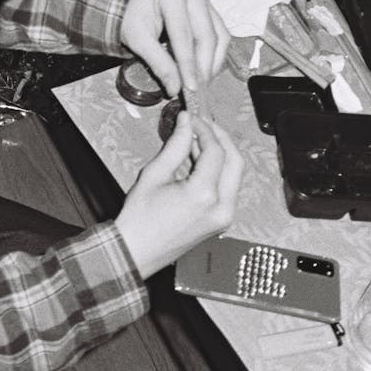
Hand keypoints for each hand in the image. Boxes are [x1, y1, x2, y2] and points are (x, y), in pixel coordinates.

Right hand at [116, 111, 243, 279]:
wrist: (136, 252)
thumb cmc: (139, 221)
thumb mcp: (154, 175)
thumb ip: (175, 146)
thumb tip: (186, 124)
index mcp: (203, 195)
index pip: (215, 150)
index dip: (204, 129)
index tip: (192, 119)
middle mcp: (220, 207)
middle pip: (235, 160)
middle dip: (220, 138)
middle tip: (203, 125)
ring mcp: (223, 217)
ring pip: (234, 174)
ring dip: (220, 154)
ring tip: (198, 141)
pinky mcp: (221, 221)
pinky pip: (228, 189)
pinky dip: (218, 171)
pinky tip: (200, 161)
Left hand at [120, 0, 227, 96]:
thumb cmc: (133, 15)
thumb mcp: (138, 39)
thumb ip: (158, 63)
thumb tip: (175, 89)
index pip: (184, 36)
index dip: (189, 65)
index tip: (191, 88)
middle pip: (207, 36)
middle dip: (203, 67)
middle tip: (198, 90)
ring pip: (219, 36)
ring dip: (213, 63)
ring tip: (202, 83)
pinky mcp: (211, 7)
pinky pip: (221, 34)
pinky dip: (215, 55)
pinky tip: (206, 70)